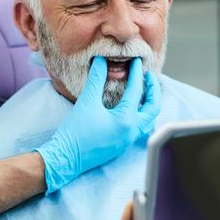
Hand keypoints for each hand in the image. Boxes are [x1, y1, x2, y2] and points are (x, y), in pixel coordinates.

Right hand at [37, 57, 160, 193]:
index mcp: (126, 120)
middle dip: (154, 90)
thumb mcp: (86, 102)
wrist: (65, 158)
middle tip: (149, 76)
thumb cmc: (75, 132)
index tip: (136, 62)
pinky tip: (132, 109)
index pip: (136, 91)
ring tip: (144, 92)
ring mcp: (128, 141)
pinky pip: (139, 128)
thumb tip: (100, 61)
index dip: (136, 74)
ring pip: (148, 120)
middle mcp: (131, 131)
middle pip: (153, 108)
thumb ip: (96, 79)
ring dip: (149, 105)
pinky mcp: (121, 146)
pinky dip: (141, 115)